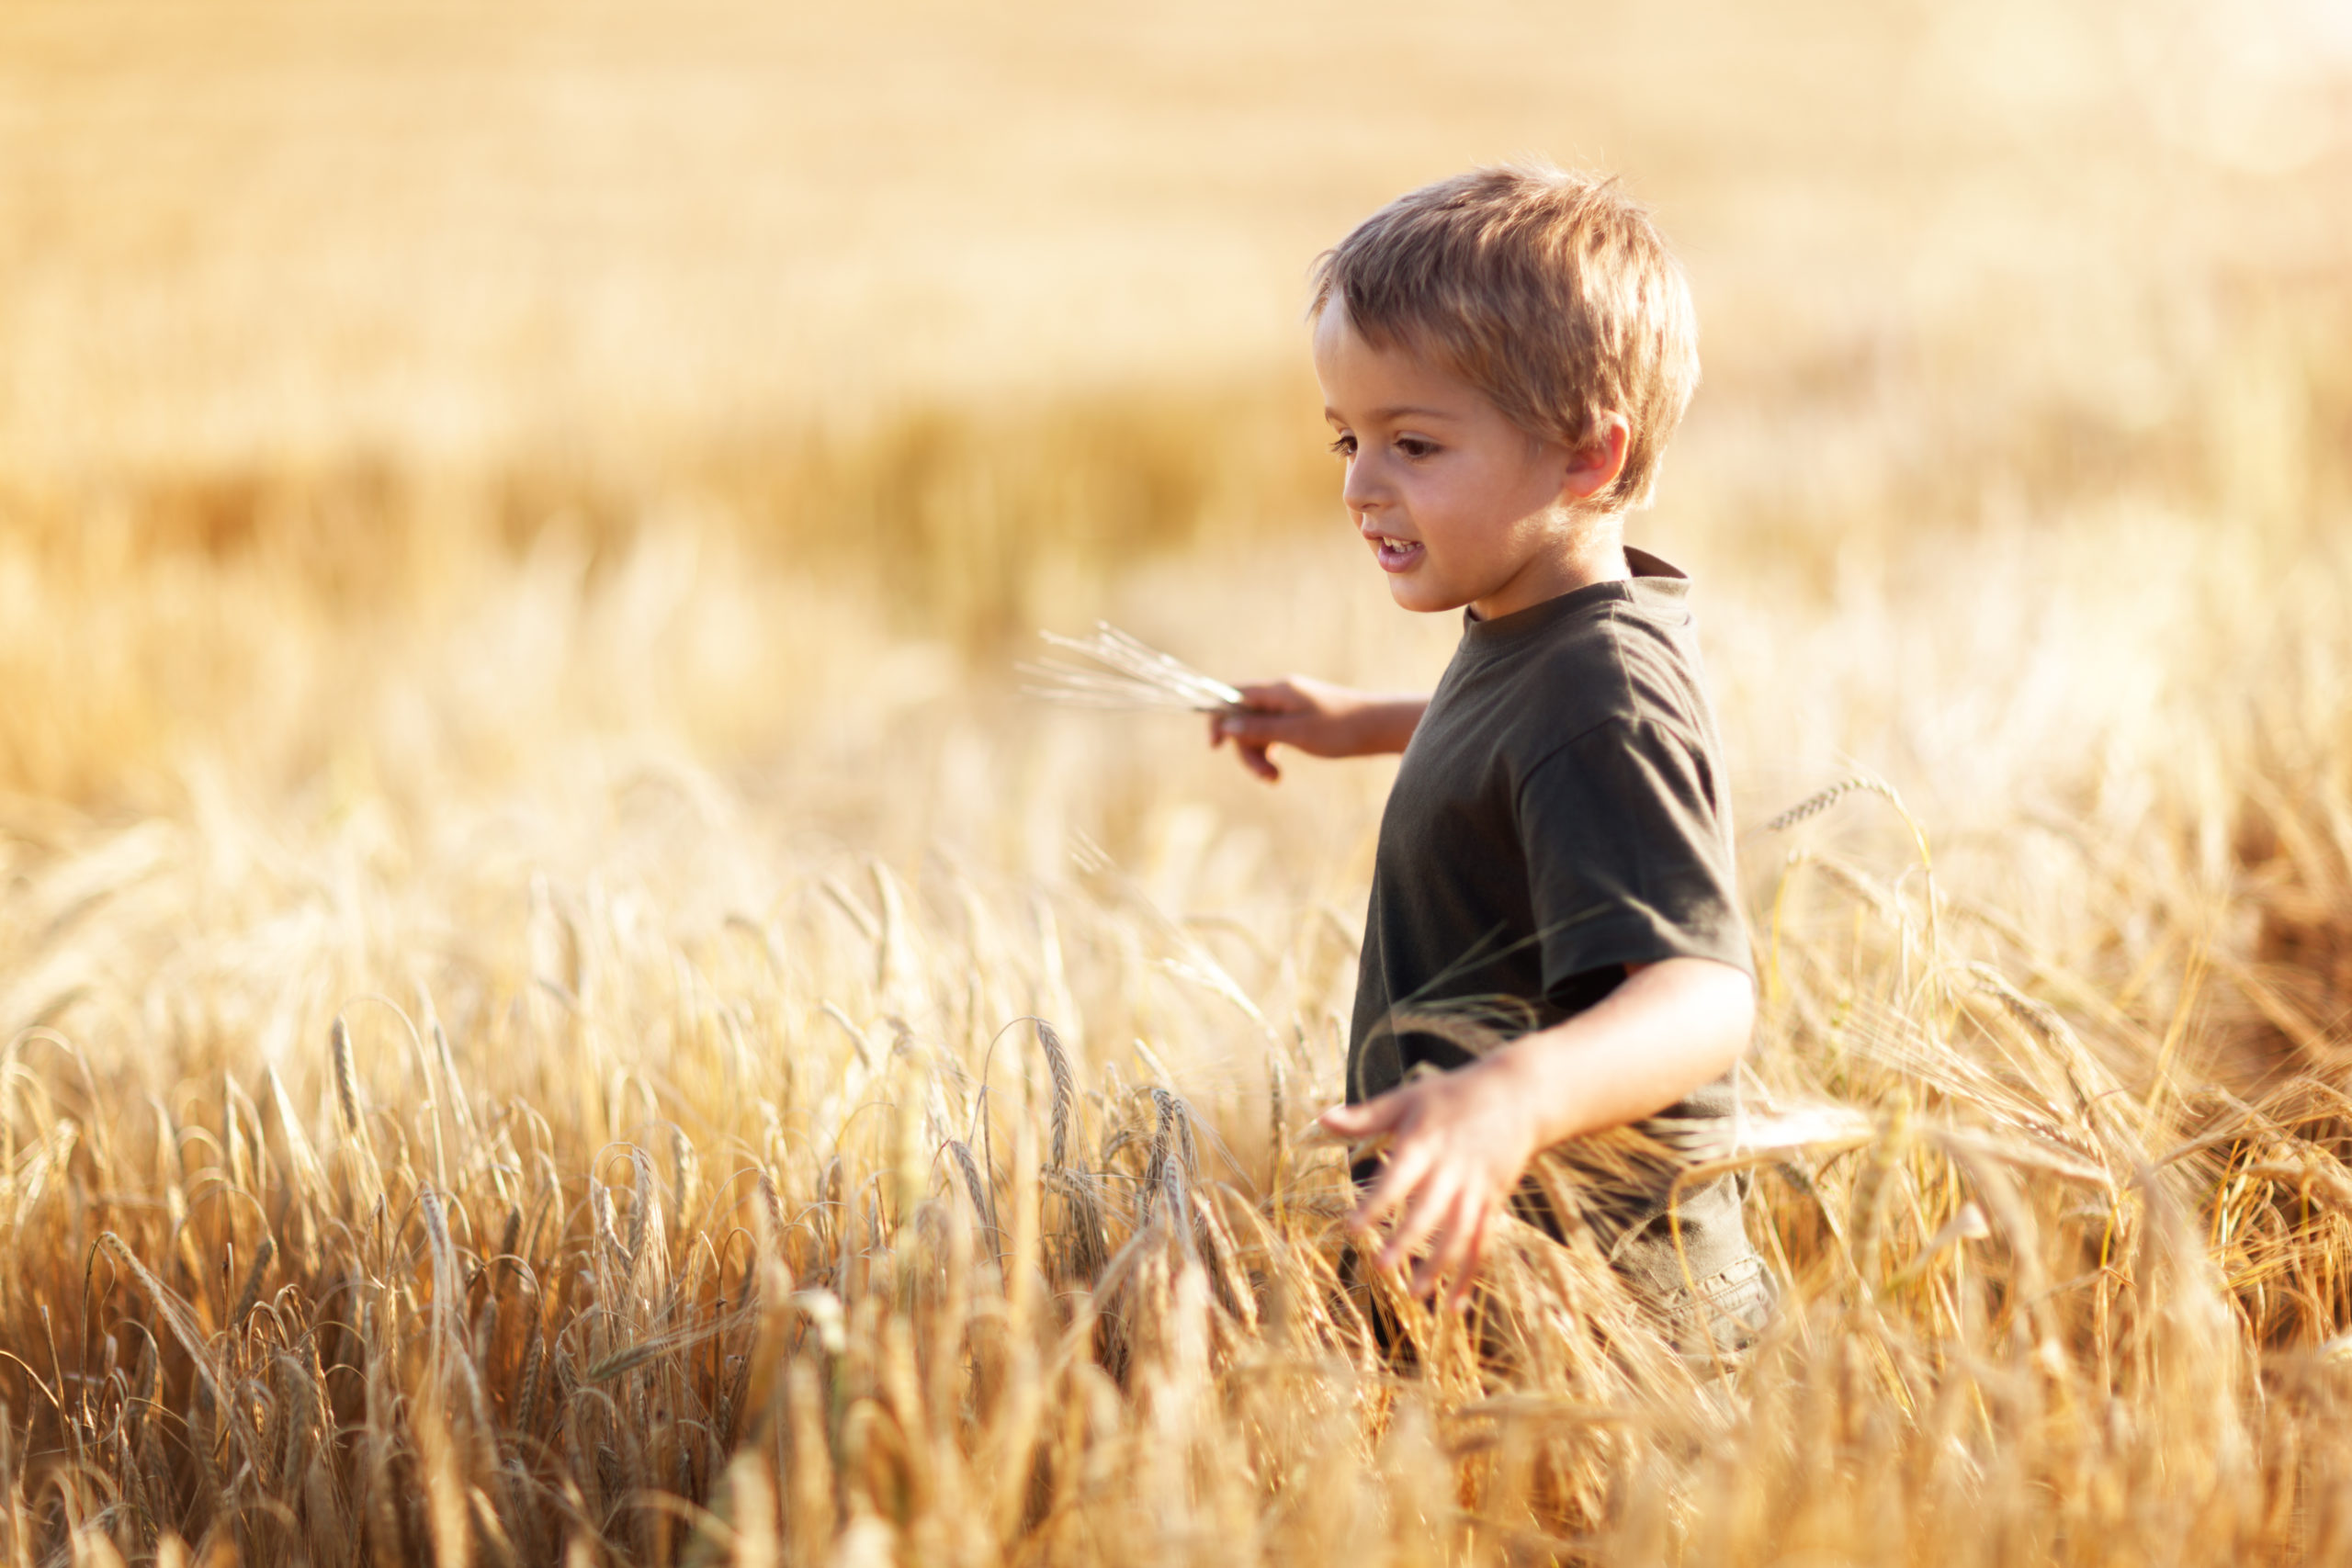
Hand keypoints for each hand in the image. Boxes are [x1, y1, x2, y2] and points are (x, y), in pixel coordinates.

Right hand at [1206, 677, 1422, 781]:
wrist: (1382, 727)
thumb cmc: (1342, 729)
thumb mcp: (1297, 733)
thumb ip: (1260, 728)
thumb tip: (1226, 724)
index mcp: (1278, 691)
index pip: (1232, 696)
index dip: (1217, 718)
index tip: (1215, 747)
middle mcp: (1281, 694)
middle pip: (1244, 719)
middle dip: (1247, 750)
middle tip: (1266, 777)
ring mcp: (1291, 706)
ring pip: (1259, 730)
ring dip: (1261, 756)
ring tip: (1276, 779)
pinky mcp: (1300, 719)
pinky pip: (1273, 733)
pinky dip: (1272, 751)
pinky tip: (1279, 768)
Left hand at [1318, 1056, 1544, 1308]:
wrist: (1518, 1094)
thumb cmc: (1452, 1096)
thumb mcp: (1408, 1098)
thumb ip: (1365, 1116)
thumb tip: (1321, 1119)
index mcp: (1425, 1143)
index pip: (1398, 1177)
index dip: (1376, 1203)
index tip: (1350, 1227)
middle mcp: (1453, 1169)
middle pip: (1431, 1211)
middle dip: (1408, 1240)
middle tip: (1381, 1268)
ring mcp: (1477, 1188)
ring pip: (1460, 1233)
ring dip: (1439, 1265)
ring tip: (1413, 1293)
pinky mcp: (1494, 1202)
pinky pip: (1483, 1243)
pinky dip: (1470, 1275)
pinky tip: (1454, 1306)